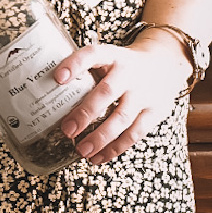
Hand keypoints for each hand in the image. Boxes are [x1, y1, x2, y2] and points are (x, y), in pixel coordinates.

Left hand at [53, 30, 192, 164]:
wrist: (165, 64)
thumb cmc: (123, 65)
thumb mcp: (108, 58)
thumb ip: (85, 71)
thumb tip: (46, 89)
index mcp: (112, 55)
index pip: (92, 55)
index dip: (74, 65)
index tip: (57, 78)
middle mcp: (129, 73)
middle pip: (107, 92)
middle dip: (86, 113)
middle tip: (67, 130)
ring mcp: (143, 93)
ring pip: (122, 118)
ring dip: (101, 137)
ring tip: (81, 151)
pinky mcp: (155, 111)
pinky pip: (135, 133)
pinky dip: (116, 148)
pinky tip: (99, 157)